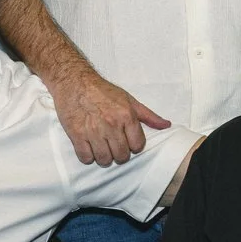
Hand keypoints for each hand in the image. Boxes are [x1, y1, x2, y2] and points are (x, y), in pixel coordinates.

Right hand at [50, 64, 169, 165]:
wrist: (74, 82)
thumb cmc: (102, 90)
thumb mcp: (129, 100)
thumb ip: (148, 115)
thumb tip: (166, 125)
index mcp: (126, 116)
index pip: (137, 146)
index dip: (133, 145)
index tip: (126, 140)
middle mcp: (111, 124)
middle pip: (121, 156)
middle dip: (119, 154)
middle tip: (113, 145)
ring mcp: (93, 131)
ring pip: (104, 160)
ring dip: (103, 157)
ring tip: (101, 147)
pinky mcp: (76, 135)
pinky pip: (86, 158)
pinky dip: (88, 156)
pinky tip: (88, 147)